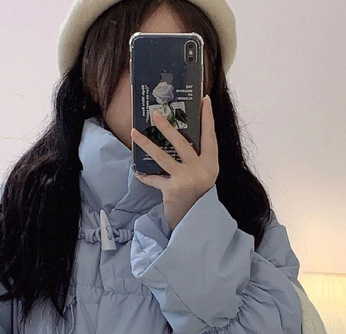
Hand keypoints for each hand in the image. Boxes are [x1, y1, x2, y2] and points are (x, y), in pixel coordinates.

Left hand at [131, 95, 218, 230]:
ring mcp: (186, 179)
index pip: (210, 136)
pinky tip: (137, 171)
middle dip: (167, 126)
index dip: (208, 118)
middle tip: (155, 113)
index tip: (205, 100)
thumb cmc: (199, 196)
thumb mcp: (205, 175)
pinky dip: (145, 176)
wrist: (195, 222)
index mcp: (211, 164)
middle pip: (182, 143)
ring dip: (147, 144)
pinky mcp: (172, 189)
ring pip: (163, 156)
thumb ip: (198, 158)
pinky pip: (155, 179)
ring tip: (135, 133)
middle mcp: (200, 170)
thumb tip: (179, 135)